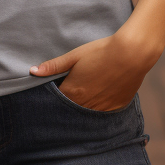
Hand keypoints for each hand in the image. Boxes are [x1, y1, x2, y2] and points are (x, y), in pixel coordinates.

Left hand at [30, 31, 159, 111]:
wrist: (131, 54)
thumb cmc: (101, 52)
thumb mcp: (74, 56)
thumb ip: (54, 66)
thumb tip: (32, 71)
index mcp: (74, 91)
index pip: (57, 101)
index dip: (55, 96)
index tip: (54, 90)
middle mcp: (86, 105)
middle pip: (71, 109)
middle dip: (67, 104)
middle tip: (69, 93)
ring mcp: (103, 108)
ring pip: (87, 113)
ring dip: (83, 106)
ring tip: (84, 94)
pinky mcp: (116, 107)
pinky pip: (103, 113)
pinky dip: (98, 107)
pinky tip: (99, 96)